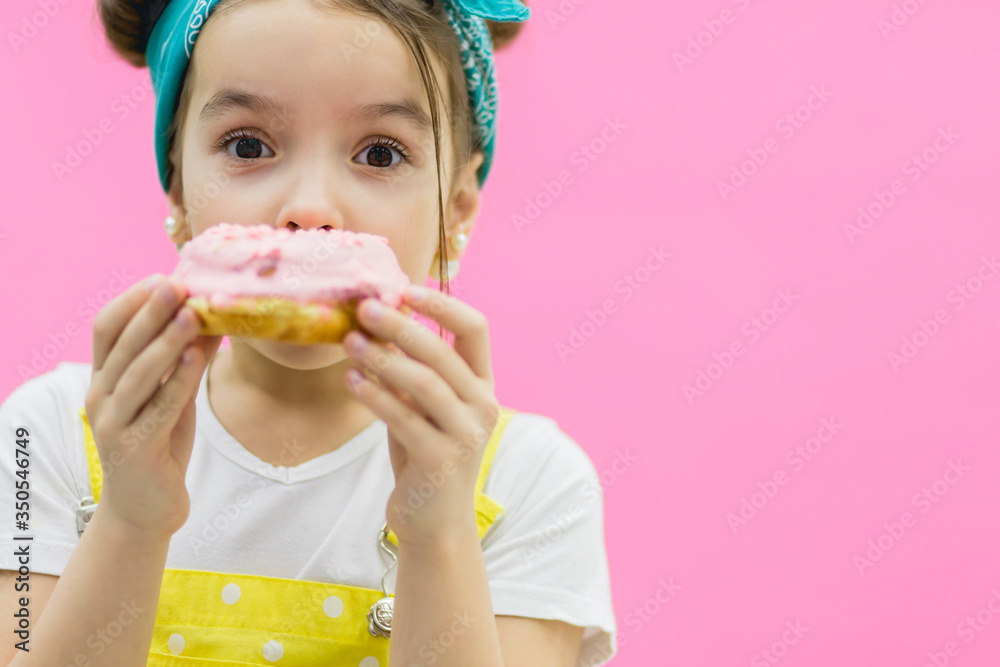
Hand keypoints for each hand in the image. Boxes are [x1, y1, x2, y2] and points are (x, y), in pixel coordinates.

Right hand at [85, 275, 222, 536]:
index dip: (132, 301)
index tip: (163, 277)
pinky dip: (178, 381)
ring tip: (191, 314)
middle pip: (122, 345)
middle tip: (175, 283)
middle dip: (149, 312)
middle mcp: (101, 397)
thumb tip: (216, 315)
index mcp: (104, 379)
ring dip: (166, 342)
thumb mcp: (173, 396)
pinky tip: (198, 359)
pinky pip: (157, 409)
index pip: (106, 329)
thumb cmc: (160, 446)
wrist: (146, 511)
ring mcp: (112, 423)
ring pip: (137, 374)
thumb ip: (186, 361)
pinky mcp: (133, 448)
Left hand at [342, 286, 500, 547]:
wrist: (434, 523)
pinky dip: (375, 395)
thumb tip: (373, 321)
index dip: (443, 303)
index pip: (475, 328)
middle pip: (442, 352)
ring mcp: (466, 434)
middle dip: (401, 326)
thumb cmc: (424, 456)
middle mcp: (482, 406)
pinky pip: (404, 418)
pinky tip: (350, 380)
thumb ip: (410, 370)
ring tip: (348, 341)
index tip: (405, 287)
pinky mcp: (441, 460)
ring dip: (382, 358)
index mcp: (482, 385)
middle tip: (364, 307)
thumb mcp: (423, 408)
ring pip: (424, 383)